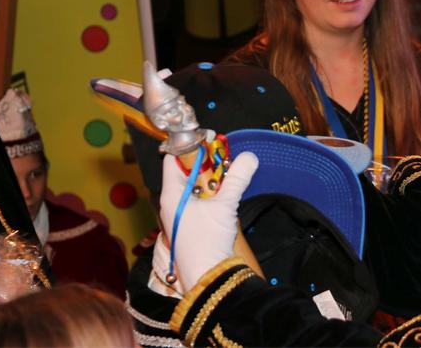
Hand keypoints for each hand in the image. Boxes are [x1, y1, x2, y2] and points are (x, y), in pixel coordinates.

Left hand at [160, 151, 258, 289]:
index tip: (209, 142)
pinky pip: (201, 202)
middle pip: (187, 172)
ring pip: (195, 188)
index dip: (190, 147)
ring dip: (212, 181)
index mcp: (171, 194)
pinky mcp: (192, 226)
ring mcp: (182, 215)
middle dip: (207, 164)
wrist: (208, 278)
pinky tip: (228, 198)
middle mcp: (172, 203)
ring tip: (229, 177)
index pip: (173, 159)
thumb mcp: (225, 205)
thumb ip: (237, 179)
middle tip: (225, 159)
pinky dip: (214, 196)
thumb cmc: (207, 241)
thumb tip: (249, 157)